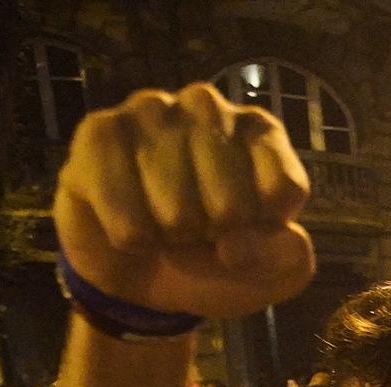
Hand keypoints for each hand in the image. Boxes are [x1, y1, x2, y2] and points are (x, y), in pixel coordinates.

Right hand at [54, 83, 314, 318]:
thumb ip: (290, 261)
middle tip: (196, 235)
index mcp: (260, 133)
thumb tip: (279, 241)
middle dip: (213, 242)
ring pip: (177, 213)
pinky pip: (126, 215)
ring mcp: (151, 112)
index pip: (284, 190)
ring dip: (171, 242)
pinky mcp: (100, 133)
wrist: (136, 269)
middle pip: (231, 207)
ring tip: (164, 229)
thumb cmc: (209, 260)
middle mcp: (207, 107)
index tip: (244, 242)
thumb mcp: (265, 274)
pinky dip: (132, 242)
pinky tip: (131, 228)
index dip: (263, 238)